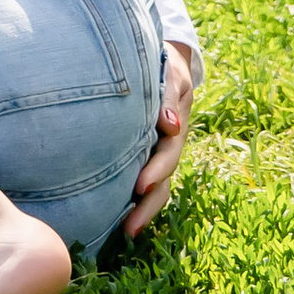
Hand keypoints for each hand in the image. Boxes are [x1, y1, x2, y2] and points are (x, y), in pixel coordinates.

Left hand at [121, 46, 196, 237]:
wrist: (164, 61)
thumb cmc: (164, 65)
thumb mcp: (172, 73)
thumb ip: (169, 96)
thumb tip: (169, 125)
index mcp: (175, 126)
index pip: (168, 153)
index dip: (157, 171)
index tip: (141, 186)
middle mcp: (167, 145)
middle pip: (163, 181)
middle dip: (148, 206)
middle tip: (129, 227)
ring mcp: (157, 152)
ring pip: (155, 188)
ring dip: (143, 211)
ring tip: (124, 232)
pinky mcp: (144, 154)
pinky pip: (144, 181)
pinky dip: (135, 201)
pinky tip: (118, 219)